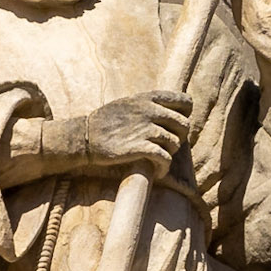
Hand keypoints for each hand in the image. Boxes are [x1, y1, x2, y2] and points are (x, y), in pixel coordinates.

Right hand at [66, 90, 192, 179]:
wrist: (85, 135)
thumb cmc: (108, 120)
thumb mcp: (130, 103)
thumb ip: (150, 104)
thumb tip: (172, 112)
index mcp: (149, 98)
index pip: (185, 102)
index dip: (186, 115)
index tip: (176, 125)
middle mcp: (149, 111)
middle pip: (183, 125)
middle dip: (180, 138)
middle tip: (169, 146)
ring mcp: (144, 129)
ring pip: (176, 142)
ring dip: (171, 153)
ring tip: (161, 158)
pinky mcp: (139, 148)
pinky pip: (164, 158)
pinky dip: (164, 167)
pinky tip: (159, 171)